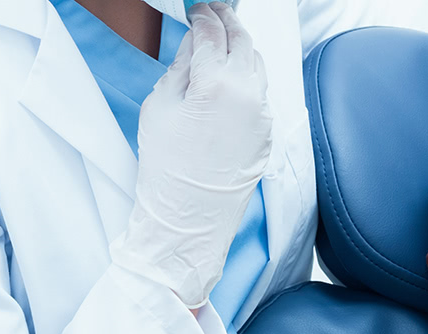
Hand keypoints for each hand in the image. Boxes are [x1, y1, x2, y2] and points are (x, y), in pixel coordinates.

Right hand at [111, 2, 271, 307]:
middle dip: (227, 21)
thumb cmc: (165, 167)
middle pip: (242, 40)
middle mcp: (248, 93)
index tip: (196, 9)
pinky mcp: (268, 131)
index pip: (211, 33)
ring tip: (224, 39)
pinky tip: (232, 77)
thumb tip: (193, 42)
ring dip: (241, 46)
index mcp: (216, 83)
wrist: (188, 218)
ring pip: (257, 63)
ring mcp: (263, 113)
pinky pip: (261, 91)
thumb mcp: (159, 107)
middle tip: (214, 11)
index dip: (202, 15)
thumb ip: (180, 66)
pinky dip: (248, 76)